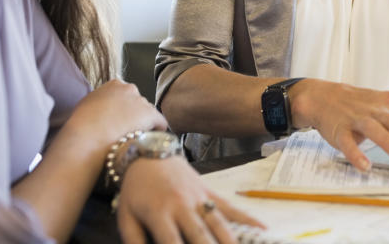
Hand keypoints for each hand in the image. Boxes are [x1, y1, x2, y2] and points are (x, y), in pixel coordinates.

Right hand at [64, 80, 166, 148]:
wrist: (87, 138)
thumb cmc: (80, 127)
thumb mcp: (86, 106)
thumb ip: (98, 102)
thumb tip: (101, 109)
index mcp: (113, 85)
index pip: (126, 95)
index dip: (123, 110)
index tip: (119, 121)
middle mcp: (130, 89)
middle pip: (138, 103)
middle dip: (134, 116)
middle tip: (126, 132)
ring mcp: (141, 101)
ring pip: (148, 114)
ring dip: (143, 125)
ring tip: (133, 140)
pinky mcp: (151, 115)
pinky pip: (160, 124)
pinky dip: (156, 132)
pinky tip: (149, 141)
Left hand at [115, 156, 263, 243]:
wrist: (148, 154)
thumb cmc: (135, 190)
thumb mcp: (125, 216)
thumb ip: (134, 241)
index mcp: (159, 212)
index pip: (171, 242)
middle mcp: (182, 205)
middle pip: (200, 235)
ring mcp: (199, 197)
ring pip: (219, 222)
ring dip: (231, 240)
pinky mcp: (209, 192)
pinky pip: (230, 207)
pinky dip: (247, 219)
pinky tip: (262, 229)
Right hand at [289, 79, 388, 170]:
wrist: (324, 97)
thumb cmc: (361, 106)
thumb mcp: (384, 107)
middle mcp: (376, 108)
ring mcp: (357, 118)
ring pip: (375, 129)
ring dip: (388, 142)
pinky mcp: (339, 129)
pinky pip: (348, 142)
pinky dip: (356, 154)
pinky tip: (365, 165)